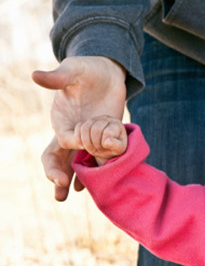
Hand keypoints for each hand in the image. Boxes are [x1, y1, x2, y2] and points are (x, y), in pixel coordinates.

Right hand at [32, 56, 126, 199]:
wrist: (108, 71)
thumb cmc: (88, 69)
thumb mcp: (73, 70)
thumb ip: (58, 77)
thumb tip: (35, 76)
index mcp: (61, 122)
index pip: (55, 148)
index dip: (55, 164)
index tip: (61, 177)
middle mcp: (73, 132)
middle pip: (62, 160)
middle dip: (59, 178)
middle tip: (60, 196)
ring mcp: (90, 136)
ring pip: (80, 162)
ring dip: (77, 179)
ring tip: (74, 196)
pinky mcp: (105, 136)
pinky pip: (100, 156)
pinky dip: (98, 168)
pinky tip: (100, 182)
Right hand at [74, 115, 127, 165]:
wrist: (106, 146)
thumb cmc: (114, 147)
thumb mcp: (119, 149)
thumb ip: (116, 146)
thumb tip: (107, 142)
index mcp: (117, 124)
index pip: (107, 132)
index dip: (104, 143)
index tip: (106, 149)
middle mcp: (106, 118)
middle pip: (95, 129)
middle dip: (95, 144)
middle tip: (98, 151)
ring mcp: (95, 119)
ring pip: (85, 128)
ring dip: (86, 142)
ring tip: (92, 149)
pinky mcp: (86, 121)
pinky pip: (78, 127)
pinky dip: (78, 138)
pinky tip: (83, 146)